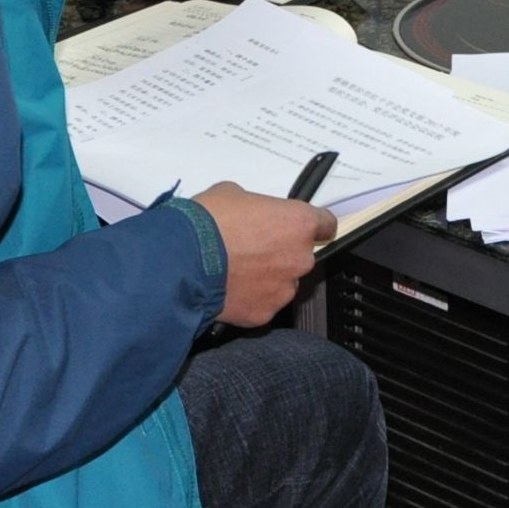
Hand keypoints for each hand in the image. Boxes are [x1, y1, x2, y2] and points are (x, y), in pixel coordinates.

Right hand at [193, 181, 334, 325]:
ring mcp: (284, 289)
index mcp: (299, 223)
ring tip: (236, 271)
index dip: (311, 225)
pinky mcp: (265, 313)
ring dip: (267, 278)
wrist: (182, 261)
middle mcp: (300, 258)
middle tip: (252, 249)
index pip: (326, 225)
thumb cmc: (208, 222)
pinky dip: (251, 299)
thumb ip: (256, 208)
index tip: (298, 228)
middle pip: (300, 256)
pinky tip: (229, 289)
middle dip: (281, 253)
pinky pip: (263, 304)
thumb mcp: (232, 194)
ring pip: (282, 283)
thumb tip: (251, 215)